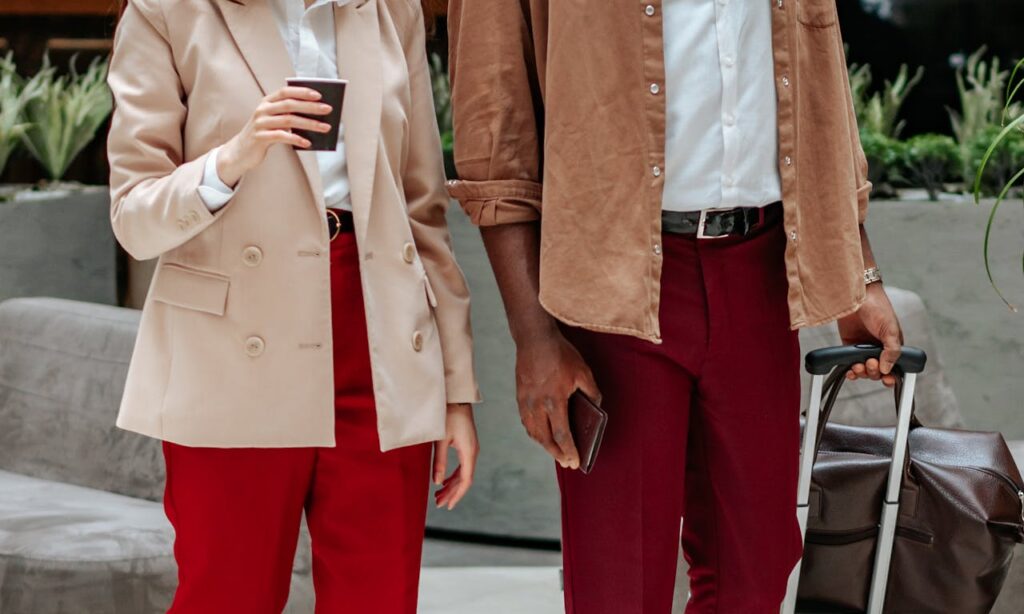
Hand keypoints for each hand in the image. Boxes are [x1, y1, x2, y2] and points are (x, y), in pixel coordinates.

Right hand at [216, 85, 333, 186]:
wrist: (241, 152)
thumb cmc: (263, 134)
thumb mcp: (273, 121)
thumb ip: (288, 115)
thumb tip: (315, 115)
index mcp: (267, 102)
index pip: (285, 92)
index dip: (302, 92)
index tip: (318, 95)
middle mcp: (262, 110)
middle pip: (290, 105)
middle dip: (311, 107)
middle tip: (328, 109)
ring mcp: (260, 123)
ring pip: (288, 120)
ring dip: (309, 124)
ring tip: (324, 128)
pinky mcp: (260, 138)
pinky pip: (281, 137)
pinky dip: (296, 139)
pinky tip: (307, 143)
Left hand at [433, 403, 477, 509]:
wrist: (457, 398)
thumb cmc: (447, 416)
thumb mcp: (441, 440)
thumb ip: (439, 462)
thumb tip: (437, 483)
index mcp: (469, 452)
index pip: (466, 480)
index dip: (457, 495)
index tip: (448, 506)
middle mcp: (473, 452)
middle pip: (464, 479)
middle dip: (452, 493)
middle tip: (439, 504)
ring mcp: (471, 449)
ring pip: (463, 473)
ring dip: (452, 485)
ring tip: (439, 495)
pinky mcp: (467, 445)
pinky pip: (463, 466)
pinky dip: (454, 475)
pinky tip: (444, 481)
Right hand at [515, 331, 600, 469]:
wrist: (535, 339)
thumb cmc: (560, 354)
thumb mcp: (583, 372)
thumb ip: (592, 393)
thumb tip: (596, 408)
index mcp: (554, 401)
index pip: (561, 434)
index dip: (569, 450)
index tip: (575, 462)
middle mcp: (537, 405)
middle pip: (545, 439)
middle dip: (557, 454)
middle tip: (567, 463)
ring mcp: (526, 402)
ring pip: (533, 432)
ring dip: (545, 445)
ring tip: (556, 452)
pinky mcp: (520, 397)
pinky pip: (526, 422)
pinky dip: (535, 433)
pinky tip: (542, 435)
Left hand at [836, 283, 903, 387]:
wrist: (857, 295)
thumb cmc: (878, 307)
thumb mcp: (890, 330)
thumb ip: (892, 350)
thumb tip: (887, 369)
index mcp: (893, 346)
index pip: (894, 367)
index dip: (891, 377)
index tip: (886, 379)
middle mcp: (879, 349)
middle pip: (878, 371)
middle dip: (874, 372)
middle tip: (870, 362)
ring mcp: (864, 348)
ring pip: (864, 370)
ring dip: (862, 372)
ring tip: (858, 365)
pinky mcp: (850, 346)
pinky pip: (850, 363)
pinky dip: (850, 370)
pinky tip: (850, 370)